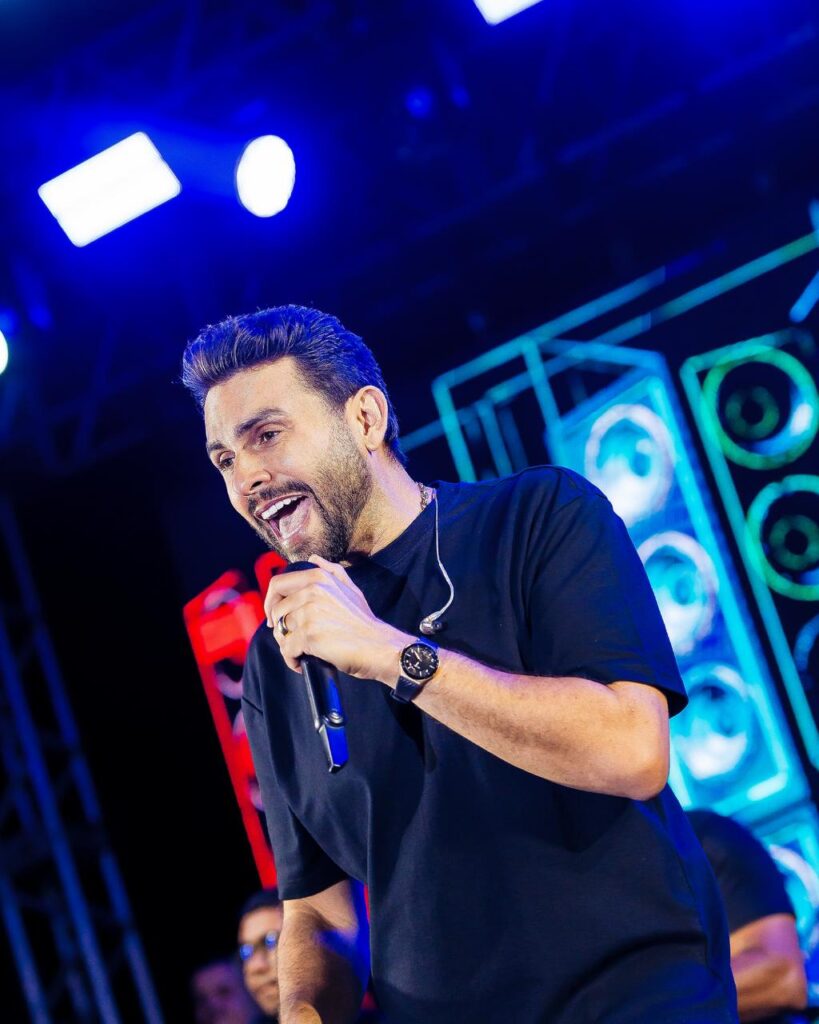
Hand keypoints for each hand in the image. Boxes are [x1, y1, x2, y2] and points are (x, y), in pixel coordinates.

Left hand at [264, 554, 410, 682]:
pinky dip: (291, 659)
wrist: (379, 647)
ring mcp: (310, 612)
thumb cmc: (364, 622)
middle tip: (288, 639)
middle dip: (279, 627)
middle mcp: (312, 591)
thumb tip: (313, 558)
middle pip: (276, 611)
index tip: (275, 617)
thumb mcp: (351, 589)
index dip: (270, 602)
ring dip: (286, 645)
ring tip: (300, 651)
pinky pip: (287, 649)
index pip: (278, 584)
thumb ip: (332, 571)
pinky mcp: (309, 634)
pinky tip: (301, 662)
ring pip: (280, 631)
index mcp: (318, 577)